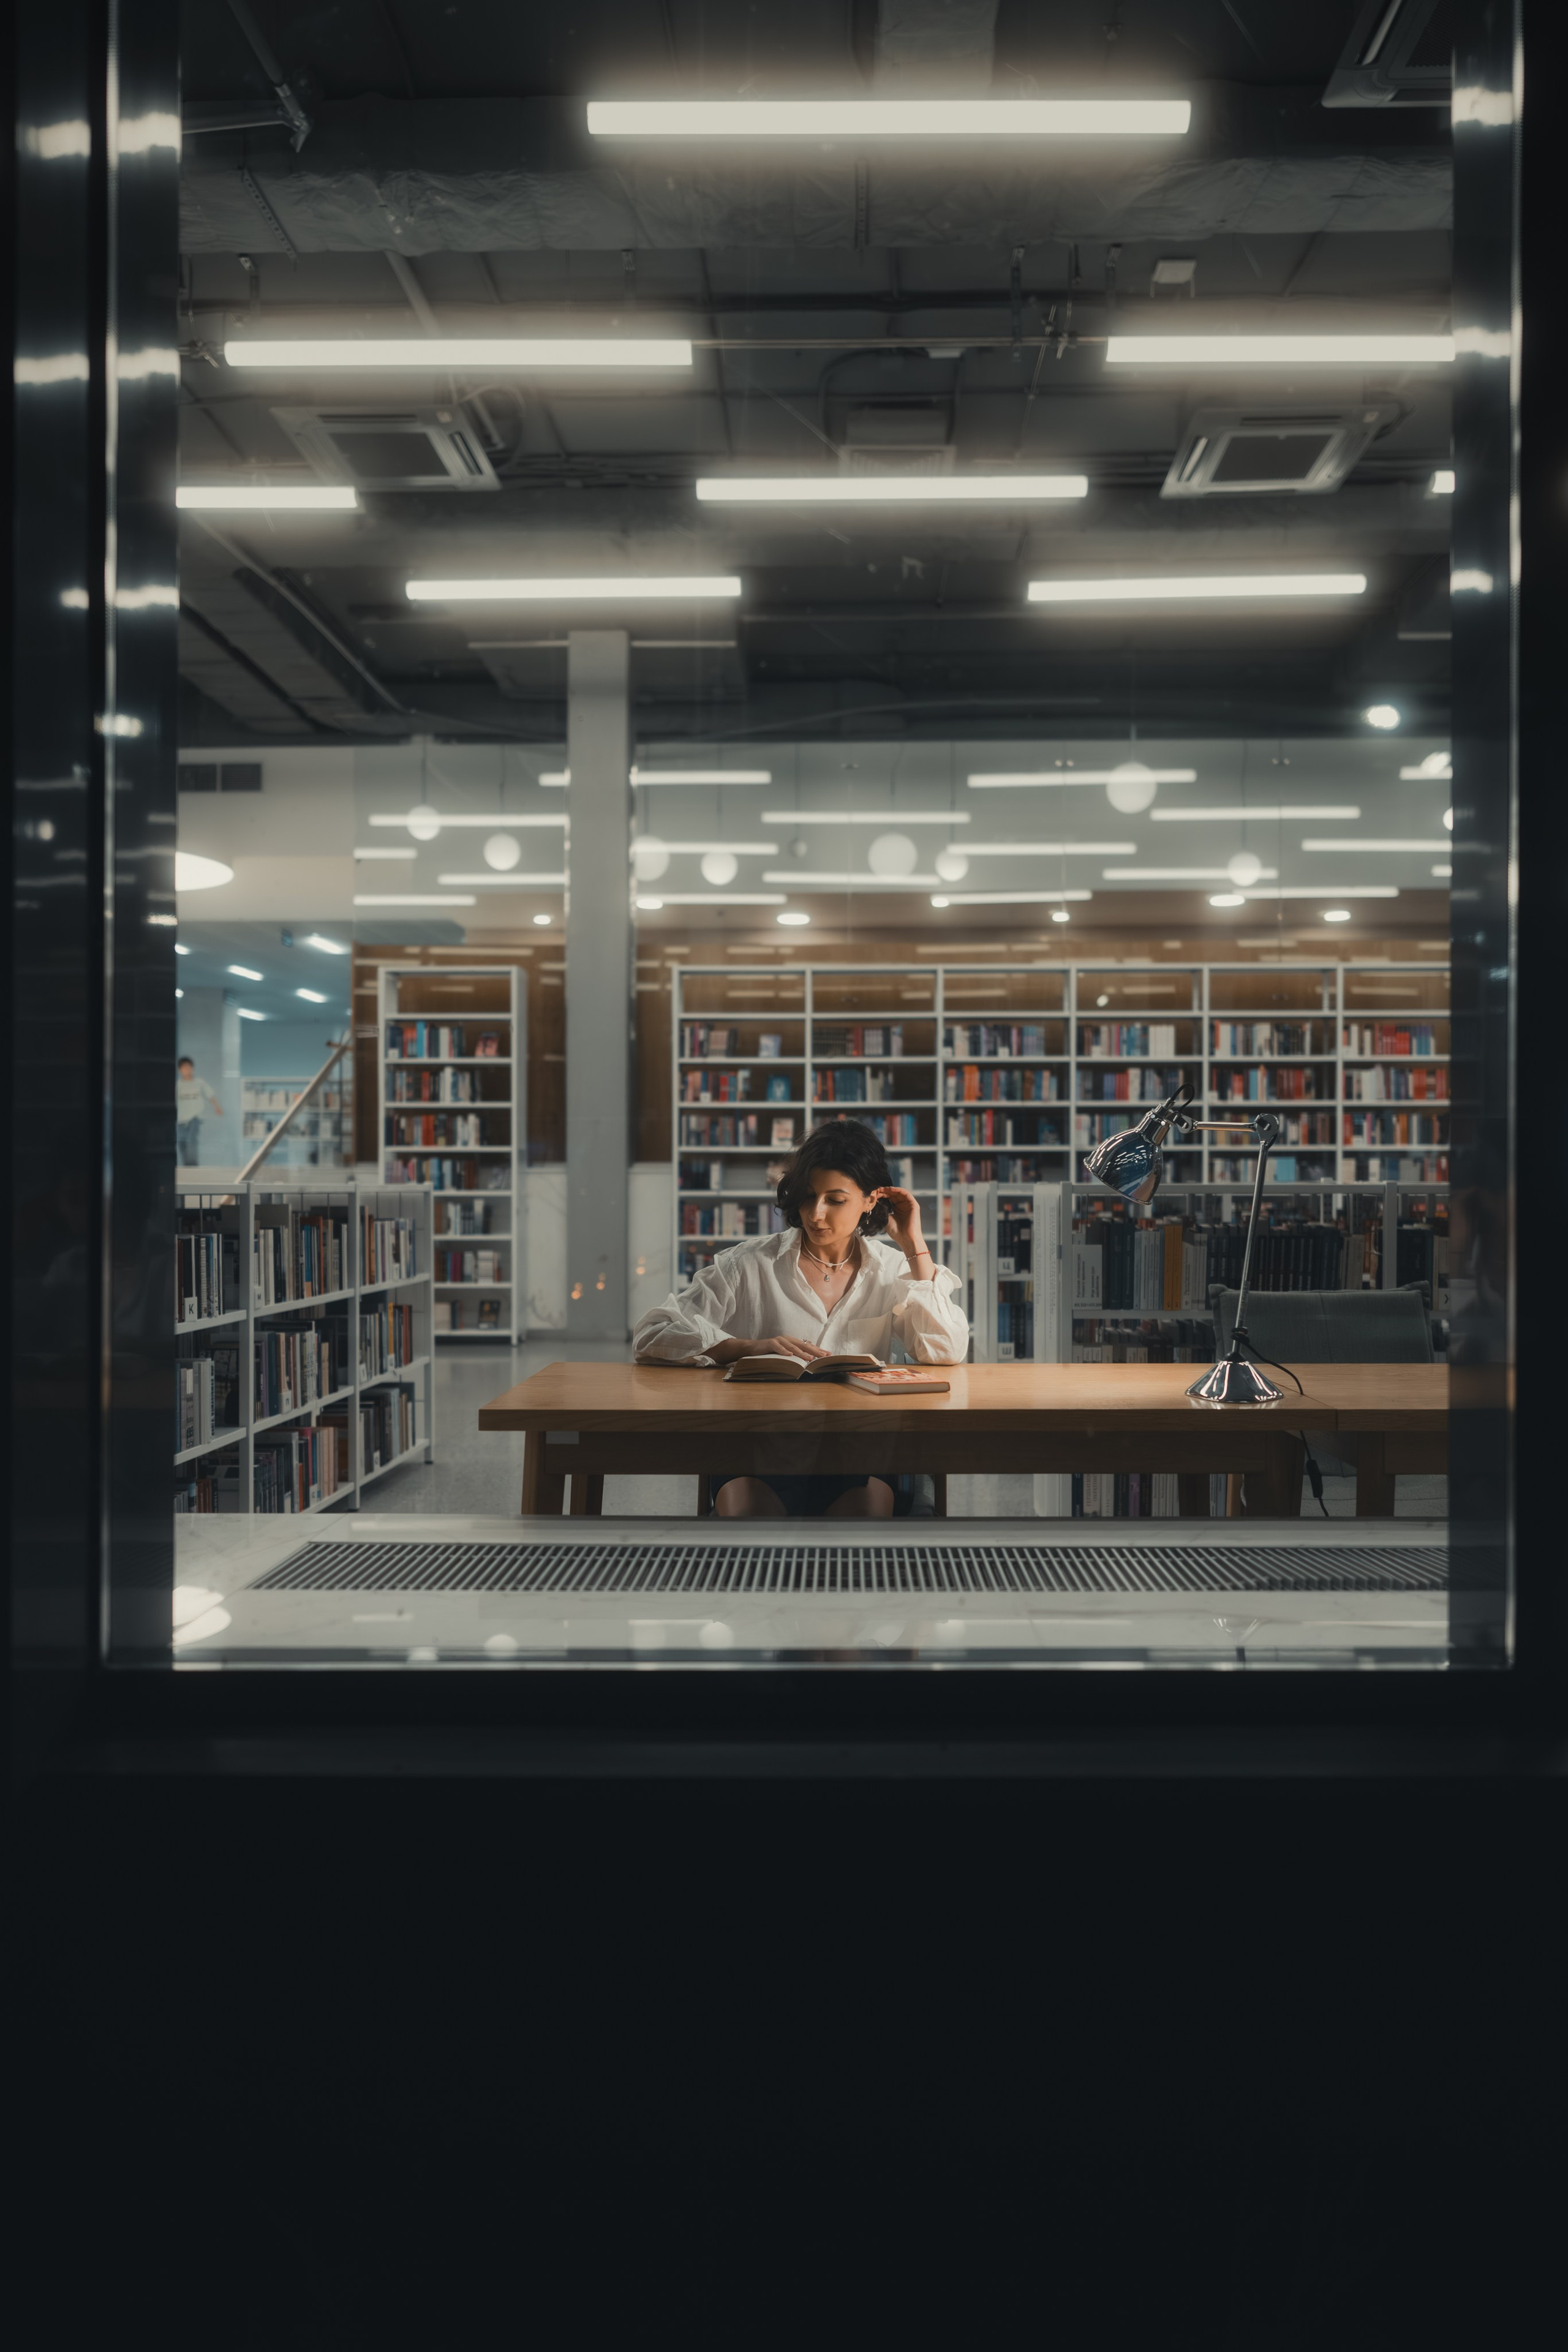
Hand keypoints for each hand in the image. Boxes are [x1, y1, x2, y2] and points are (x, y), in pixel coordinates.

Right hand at [712, 1333, 828, 1364]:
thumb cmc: (770, 1352)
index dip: (818, 1350)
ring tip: (809, 1358)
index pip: (808, 1346)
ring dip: (802, 1353)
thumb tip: (809, 1361)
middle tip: (824, 1356)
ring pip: (792, 1346)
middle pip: (803, 1345)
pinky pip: (778, 1347)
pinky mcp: (770, 1343)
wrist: (753, 1348)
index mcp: (793, 1342)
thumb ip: (795, 1356)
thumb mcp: (784, 1354)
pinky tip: (789, 1355)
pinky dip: (784, 1351)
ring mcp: (779, 1340)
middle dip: (815, 1351)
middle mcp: (787, 1339)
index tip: (829, 1355)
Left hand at [869, 1185, 930, 1267]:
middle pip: (894, 1194)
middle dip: (885, 1191)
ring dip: (891, 1189)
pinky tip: (890, 1189)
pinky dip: (898, 1190)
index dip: (881, 1195)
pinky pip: (906, 1194)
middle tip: (876, 1189)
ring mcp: (909, 1205)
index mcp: (897, 1209)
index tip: (873, 1193)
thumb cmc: (896, 1231)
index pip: (889, 1198)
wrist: (906, 1239)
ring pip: (899, 1193)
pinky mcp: (913, 1204)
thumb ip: (882, 1209)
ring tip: (882, 1188)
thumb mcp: (886, 1218)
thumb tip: (874, 1201)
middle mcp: (903, 1206)